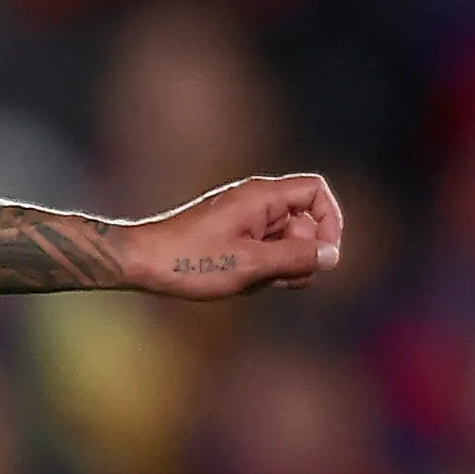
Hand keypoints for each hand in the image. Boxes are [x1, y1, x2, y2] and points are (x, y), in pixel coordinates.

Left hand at [113, 175, 345, 298]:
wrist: (142, 262)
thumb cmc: (189, 261)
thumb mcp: (250, 264)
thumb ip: (295, 257)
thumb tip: (332, 255)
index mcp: (262, 196)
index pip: (316, 191)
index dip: (330, 221)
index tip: (323, 254)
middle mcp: (257, 202)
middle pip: (305, 222)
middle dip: (301, 254)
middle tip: (276, 276)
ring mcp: (245, 220)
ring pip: (286, 242)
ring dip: (279, 268)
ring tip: (250, 280)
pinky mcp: (234, 237)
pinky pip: (265, 252)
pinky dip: (262, 270)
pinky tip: (238, 283)